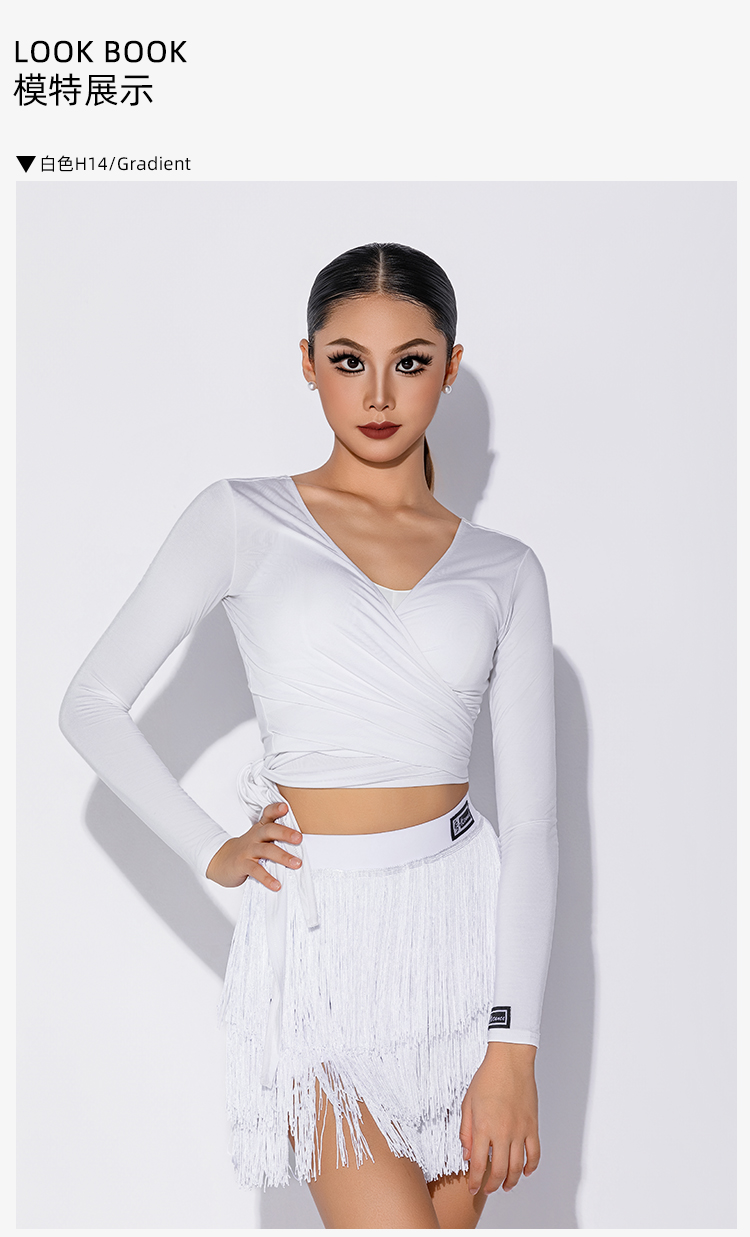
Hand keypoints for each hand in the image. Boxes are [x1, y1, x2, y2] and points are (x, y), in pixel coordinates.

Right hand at [205, 801, 302, 888]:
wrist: (221, 861)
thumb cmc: (247, 849)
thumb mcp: (259, 838)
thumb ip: (276, 837)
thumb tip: (305, 844)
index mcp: (260, 828)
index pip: (267, 815)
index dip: (275, 810)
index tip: (285, 807)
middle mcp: (254, 837)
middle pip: (269, 830)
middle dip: (285, 833)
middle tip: (299, 838)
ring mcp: (248, 850)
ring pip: (266, 850)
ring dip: (282, 857)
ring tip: (297, 864)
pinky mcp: (242, 865)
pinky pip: (256, 871)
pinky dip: (267, 878)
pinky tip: (277, 885)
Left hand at [459, 1042, 539, 1195]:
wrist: (510, 1061)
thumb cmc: (487, 1078)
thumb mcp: (467, 1103)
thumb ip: (466, 1131)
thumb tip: (467, 1155)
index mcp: (484, 1127)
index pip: (479, 1165)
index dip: (475, 1181)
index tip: (472, 1188)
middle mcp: (503, 1133)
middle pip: (499, 1171)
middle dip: (491, 1186)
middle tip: (487, 1189)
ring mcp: (520, 1131)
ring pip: (518, 1167)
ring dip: (511, 1181)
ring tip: (505, 1186)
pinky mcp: (532, 1126)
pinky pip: (535, 1153)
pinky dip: (531, 1167)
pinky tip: (526, 1172)